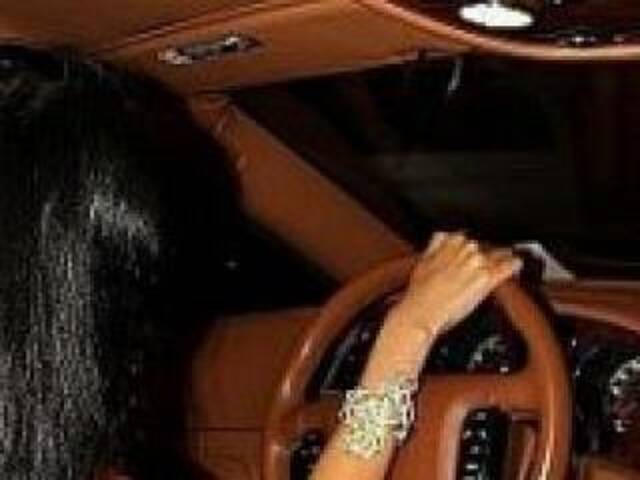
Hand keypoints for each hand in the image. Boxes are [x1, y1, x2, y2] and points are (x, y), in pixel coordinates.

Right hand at [389, 232, 522, 337]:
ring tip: (506, 260)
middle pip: (483, 246)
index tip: (471, 252)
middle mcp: (466, 249)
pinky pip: (509, 267)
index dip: (469, 247)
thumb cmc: (420, 293)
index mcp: (450, 242)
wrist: (424, 311)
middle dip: (485, 253)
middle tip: (486, 262)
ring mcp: (478, 263)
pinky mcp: (487, 279)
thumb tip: (440, 237)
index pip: (466, 238)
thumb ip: (434, 246)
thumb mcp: (422, 262)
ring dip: (502, 258)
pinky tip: (517, 266)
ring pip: (498, 254)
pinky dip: (514, 266)